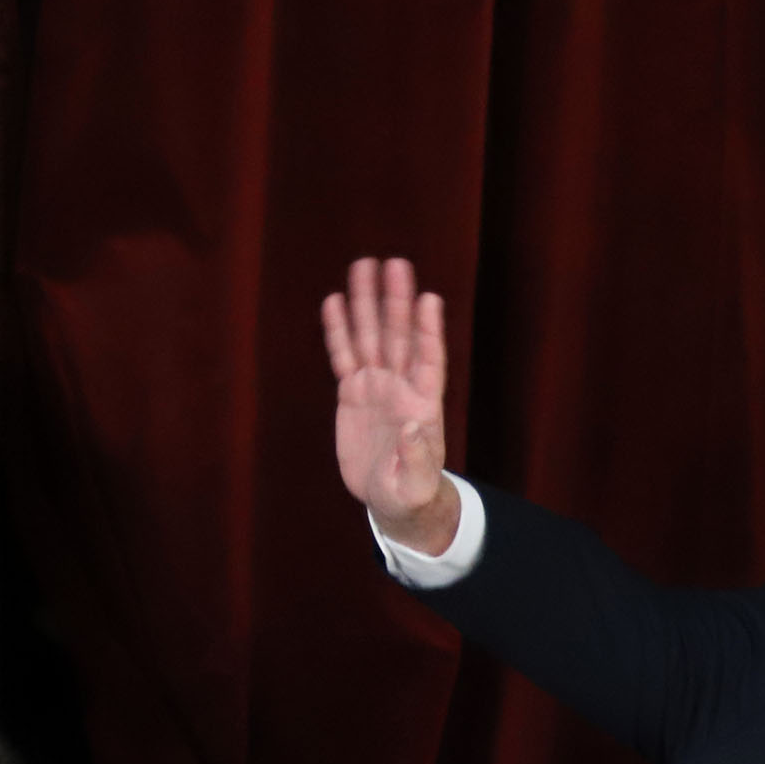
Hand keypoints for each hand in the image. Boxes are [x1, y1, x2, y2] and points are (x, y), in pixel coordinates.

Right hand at [320, 256, 457, 553]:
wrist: (391, 499)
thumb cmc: (410, 494)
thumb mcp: (415, 484)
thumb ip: (417, 456)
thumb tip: (414, 426)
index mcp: (422, 406)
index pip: (428, 359)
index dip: (428, 330)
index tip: (428, 299)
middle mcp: (401, 387)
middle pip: (398, 336)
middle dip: (395, 301)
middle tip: (394, 264)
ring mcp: (377, 387)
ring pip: (370, 337)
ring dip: (367, 304)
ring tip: (363, 267)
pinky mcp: (353, 394)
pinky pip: (344, 356)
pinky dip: (339, 331)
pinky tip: (335, 302)